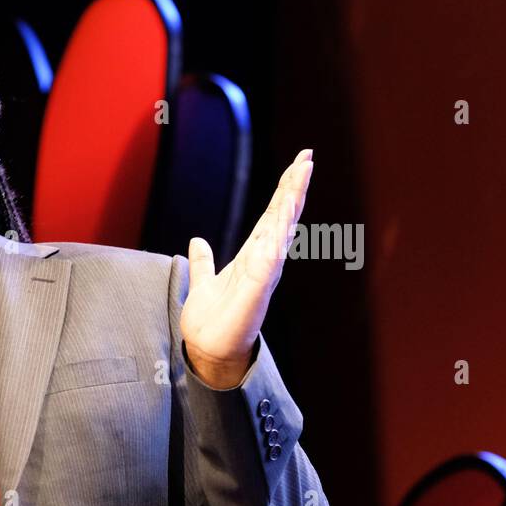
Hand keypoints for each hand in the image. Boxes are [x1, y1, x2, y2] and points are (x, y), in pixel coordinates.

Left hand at [181, 149, 313, 388]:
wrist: (207, 348)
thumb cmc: (211, 320)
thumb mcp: (203, 282)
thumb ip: (203, 261)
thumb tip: (197, 240)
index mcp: (253, 255)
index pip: (272, 215)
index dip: (284, 189)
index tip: (298, 163)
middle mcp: (264, 260)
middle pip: (283, 215)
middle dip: (295, 185)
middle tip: (308, 156)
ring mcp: (265, 271)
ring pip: (282, 227)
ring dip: (292, 199)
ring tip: (303, 171)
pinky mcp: (260, 284)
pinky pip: (273, 251)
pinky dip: (280, 230)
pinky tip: (287, 208)